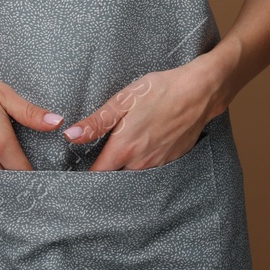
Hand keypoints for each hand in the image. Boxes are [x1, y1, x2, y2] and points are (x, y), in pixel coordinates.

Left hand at [63, 56, 224, 170]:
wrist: (198, 92)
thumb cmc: (159, 91)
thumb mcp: (123, 101)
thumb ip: (96, 122)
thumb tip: (71, 135)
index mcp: (124, 148)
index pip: (97, 174)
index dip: (85, 174)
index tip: (77, 170)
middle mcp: (140, 163)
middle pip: (115, 178)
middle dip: (106, 171)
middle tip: (99, 158)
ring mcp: (158, 164)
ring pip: (133, 175)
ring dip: (125, 168)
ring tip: (122, 150)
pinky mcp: (172, 161)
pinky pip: (151, 169)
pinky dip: (143, 164)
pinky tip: (144, 146)